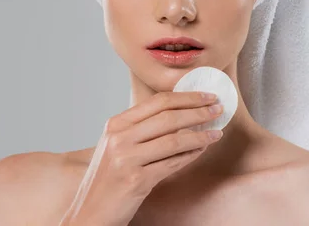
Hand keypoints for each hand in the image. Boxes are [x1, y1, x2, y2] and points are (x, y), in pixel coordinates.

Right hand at [60, 91, 223, 225]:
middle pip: (168, 117)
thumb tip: (178, 114)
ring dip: (200, 135)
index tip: (207, 96)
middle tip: (218, 109)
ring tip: (217, 132)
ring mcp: (126, 159)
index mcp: (116, 124)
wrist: (90, 212)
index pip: (158, 102)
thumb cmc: (107, 179)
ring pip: (174, 140)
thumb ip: (140, 129)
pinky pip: (171, 164)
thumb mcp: (116, 146)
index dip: (186, 97)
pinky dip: (190, 156)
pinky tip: (201, 151)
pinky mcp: (136, 181)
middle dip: (198, 111)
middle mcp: (119, 138)